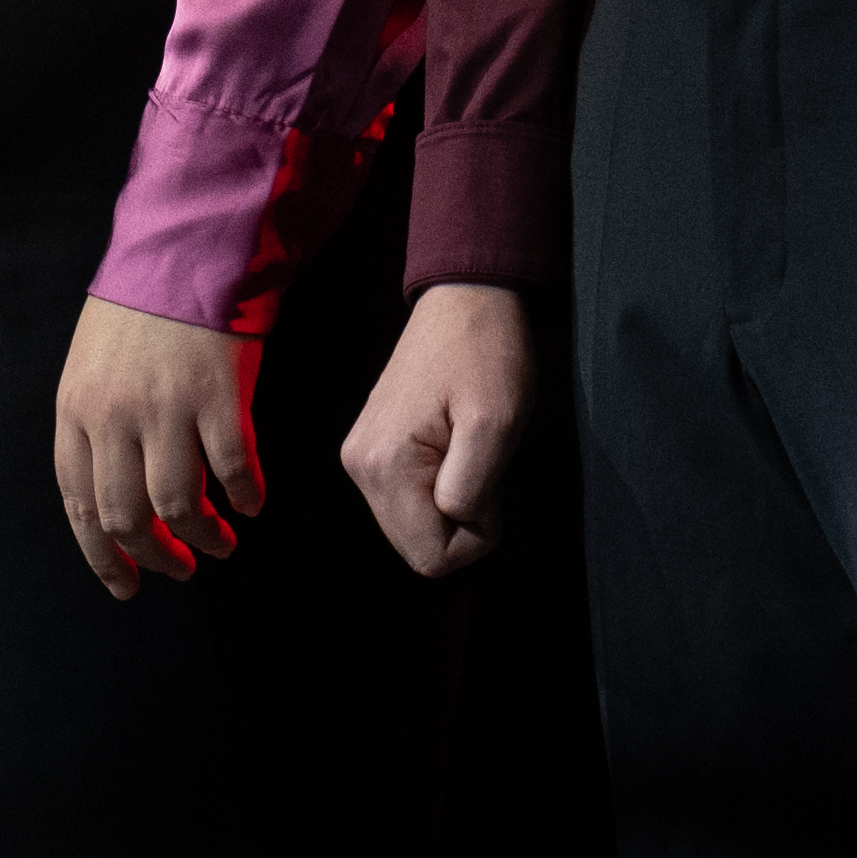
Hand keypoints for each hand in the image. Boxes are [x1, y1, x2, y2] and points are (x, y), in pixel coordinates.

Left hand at [52, 297, 265, 598]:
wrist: (185, 246)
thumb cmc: (139, 306)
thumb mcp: (91, 365)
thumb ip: (95, 426)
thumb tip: (114, 496)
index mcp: (76, 410)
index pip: (79, 506)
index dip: (102, 556)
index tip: (127, 583)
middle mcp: (114, 415)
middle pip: (127, 517)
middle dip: (156, 556)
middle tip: (180, 567)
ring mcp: (166, 407)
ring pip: (180, 506)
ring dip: (205, 538)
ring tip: (222, 544)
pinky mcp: (218, 396)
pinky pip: (234, 471)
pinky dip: (246, 498)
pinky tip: (253, 503)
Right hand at [346, 282, 539, 580]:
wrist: (467, 298)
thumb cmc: (488, 355)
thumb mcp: (496, 424)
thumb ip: (472, 491)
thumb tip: (454, 522)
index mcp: (384, 466)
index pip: (432, 558)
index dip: (476, 536)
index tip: (491, 483)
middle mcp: (359, 467)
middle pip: (418, 549)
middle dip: (462, 523)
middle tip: (482, 465)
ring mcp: (360, 458)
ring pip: (413, 528)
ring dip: (452, 506)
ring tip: (468, 451)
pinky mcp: (371, 449)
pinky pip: (407, 502)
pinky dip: (439, 489)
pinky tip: (452, 447)